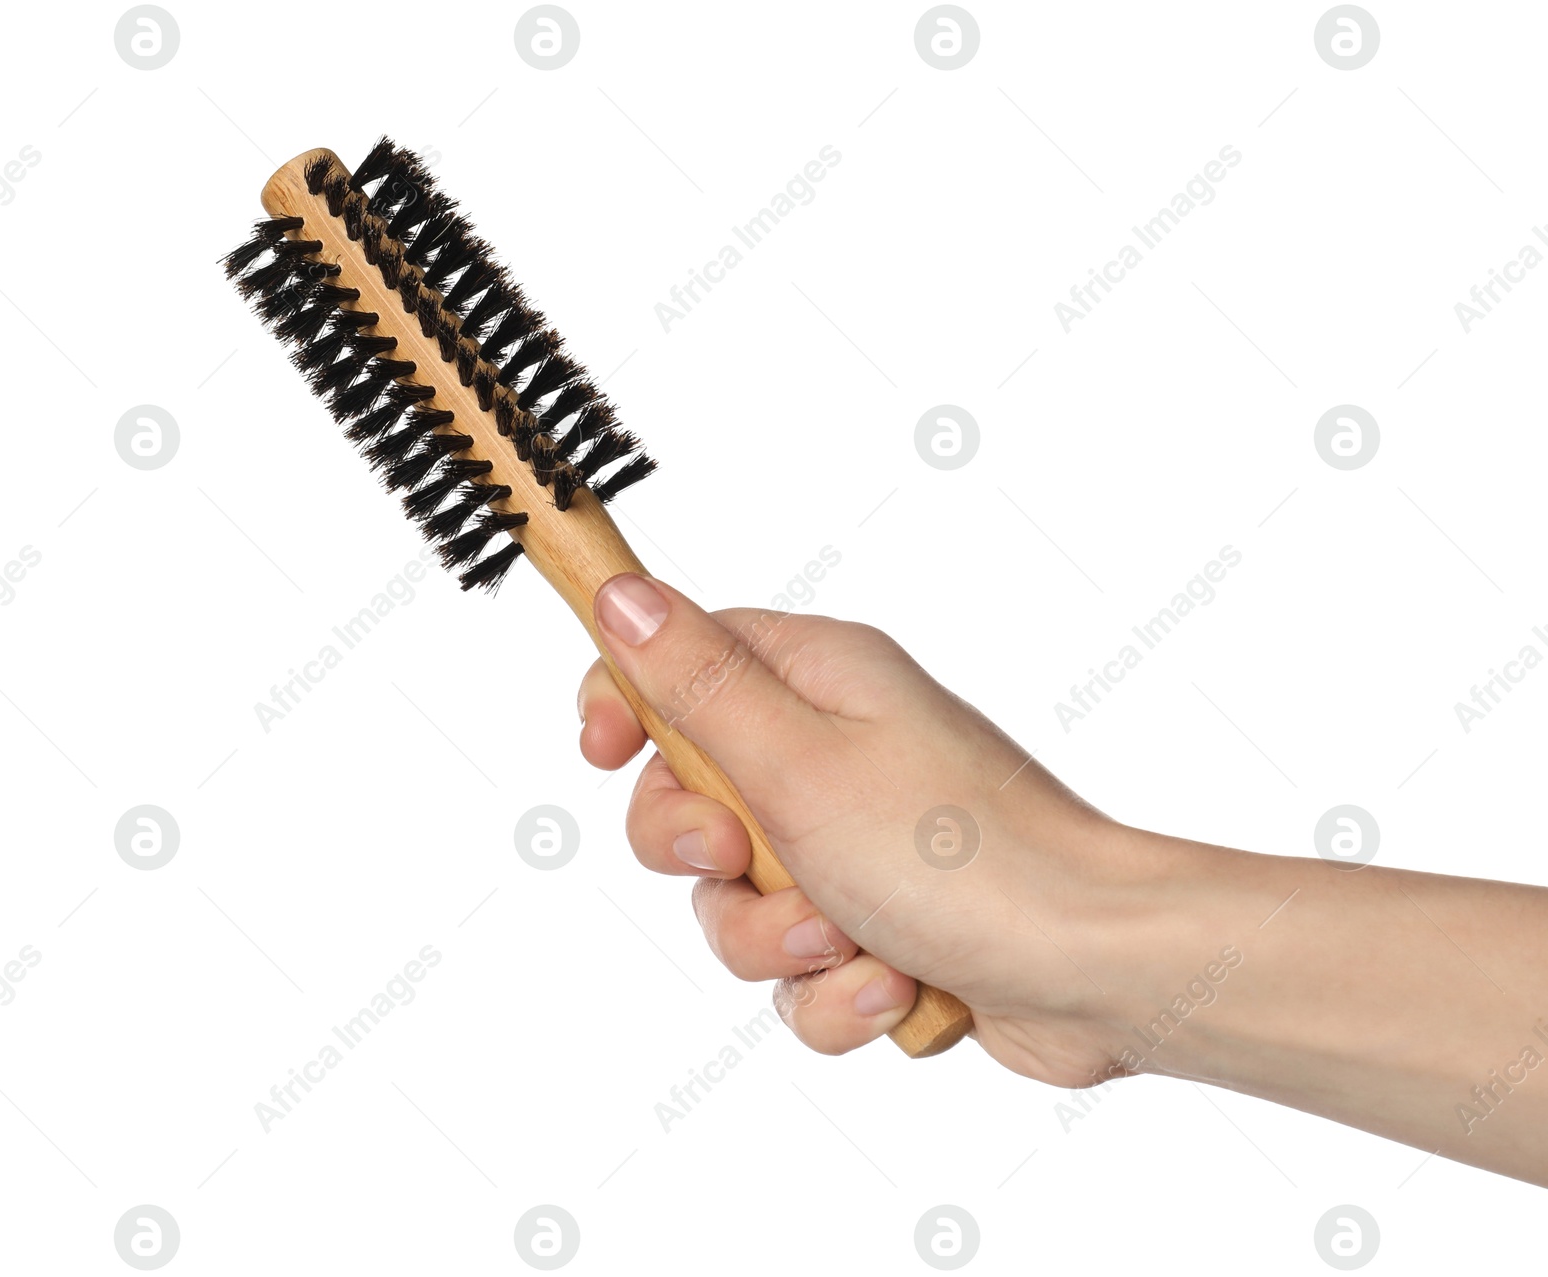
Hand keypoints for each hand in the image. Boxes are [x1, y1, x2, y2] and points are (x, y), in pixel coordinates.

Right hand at [577, 574, 1149, 1081]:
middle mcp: (832, 752)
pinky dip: (838, 993)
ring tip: (852, 942)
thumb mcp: (798, 760)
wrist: (1098, 968)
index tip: (602, 753)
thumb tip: (619, 593)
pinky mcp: (878, 927)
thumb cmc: (961, 852)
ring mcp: (855, 844)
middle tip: (749, 855)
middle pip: (689, 797)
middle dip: (707, 855)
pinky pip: (800, 971)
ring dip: (782, 943)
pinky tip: (899, 988)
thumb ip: (696, 683)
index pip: (678, 660)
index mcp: (817, 680)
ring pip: (738, 902)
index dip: (626, 704)